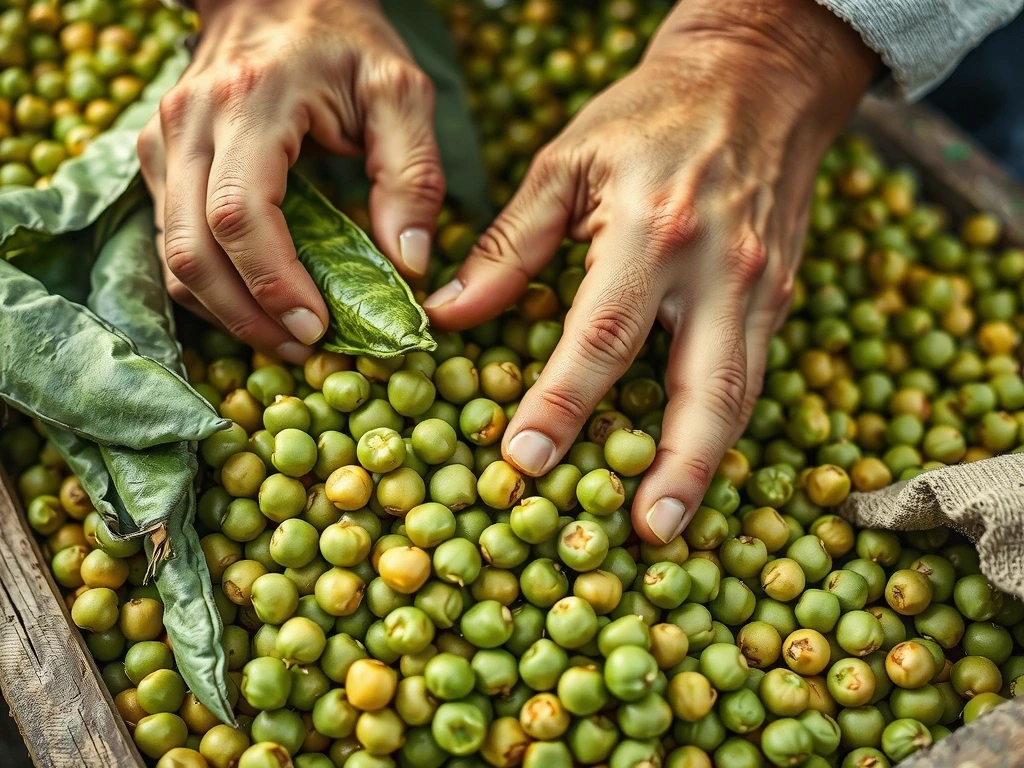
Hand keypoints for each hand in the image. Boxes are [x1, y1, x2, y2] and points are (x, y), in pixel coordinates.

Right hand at [139, 0, 444, 361]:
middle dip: (246, 316)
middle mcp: (188, 124)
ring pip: (171, 256)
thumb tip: (408, 264)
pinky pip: (172, 242)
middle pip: (191, 249)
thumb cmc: (343, 41)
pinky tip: (259, 305)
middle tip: (305, 352)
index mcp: (249, 102)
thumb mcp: (399, 91)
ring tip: (287, 339)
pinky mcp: (157, 161)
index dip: (273, 284)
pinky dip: (212, 287)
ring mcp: (161, 142)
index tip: (318, 330)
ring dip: (226, 312)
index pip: (240, 214)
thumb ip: (414, 175)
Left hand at [426, 0, 877, 542]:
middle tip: (646, 535)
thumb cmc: (648, 115)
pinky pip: (753, 372)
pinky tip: (694, 459)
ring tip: (673, 522)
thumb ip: (508, 246)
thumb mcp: (566, 160)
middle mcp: (719, 269)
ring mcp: (761, 287)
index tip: (524, 463)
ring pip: (742, 395)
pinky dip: (724, 424)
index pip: (602, 338)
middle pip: (705, 391)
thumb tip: (448, 314)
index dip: (562, 407)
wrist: (758, 80)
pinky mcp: (780, 294)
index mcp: (652, 231)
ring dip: (708, 465)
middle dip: (678, 471)